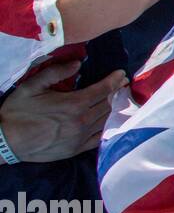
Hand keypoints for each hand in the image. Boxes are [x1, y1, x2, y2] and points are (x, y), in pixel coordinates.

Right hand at [0, 61, 127, 161]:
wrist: (6, 142)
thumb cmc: (17, 112)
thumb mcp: (32, 86)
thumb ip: (55, 72)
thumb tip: (77, 63)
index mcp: (74, 104)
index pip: (103, 90)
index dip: (114, 81)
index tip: (121, 74)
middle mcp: (82, 121)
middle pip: (108, 104)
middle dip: (117, 92)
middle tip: (123, 84)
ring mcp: (81, 137)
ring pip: (106, 121)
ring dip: (115, 109)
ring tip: (120, 99)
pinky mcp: (77, 149)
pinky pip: (99, 138)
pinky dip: (108, 128)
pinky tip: (110, 121)